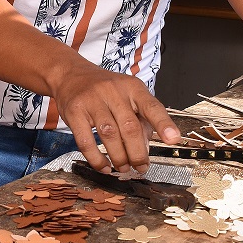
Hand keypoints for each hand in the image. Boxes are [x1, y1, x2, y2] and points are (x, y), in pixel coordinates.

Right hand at [50, 64, 179, 174]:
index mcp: (132, 87)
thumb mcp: (127, 94)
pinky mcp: (74, 112)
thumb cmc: (104, 88)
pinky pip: (86, 141)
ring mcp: (92, 100)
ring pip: (109, 135)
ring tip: (124, 167)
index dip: (163, 124)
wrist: (70, 74)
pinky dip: (97, 159)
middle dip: (138, 153)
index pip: (151, 106)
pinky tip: (104, 166)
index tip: (173, 139)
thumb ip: (140, 118)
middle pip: (130, 127)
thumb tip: (146, 148)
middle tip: (142, 167)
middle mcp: (113, 91)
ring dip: (119, 157)